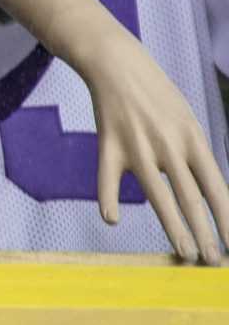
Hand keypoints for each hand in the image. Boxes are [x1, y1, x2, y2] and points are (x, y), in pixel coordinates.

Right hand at [64, 28, 228, 264]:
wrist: (116, 63)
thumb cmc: (157, 96)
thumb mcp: (187, 121)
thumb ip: (193, 156)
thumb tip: (203, 195)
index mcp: (193, 138)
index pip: (216, 187)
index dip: (227, 218)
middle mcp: (169, 145)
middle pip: (191, 198)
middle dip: (205, 232)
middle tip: (213, 260)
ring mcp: (137, 146)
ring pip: (159, 195)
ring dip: (174, 228)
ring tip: (185, 253)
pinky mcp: (108, 144)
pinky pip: (108, 178)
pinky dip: (109, 200)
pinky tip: (112, 220)